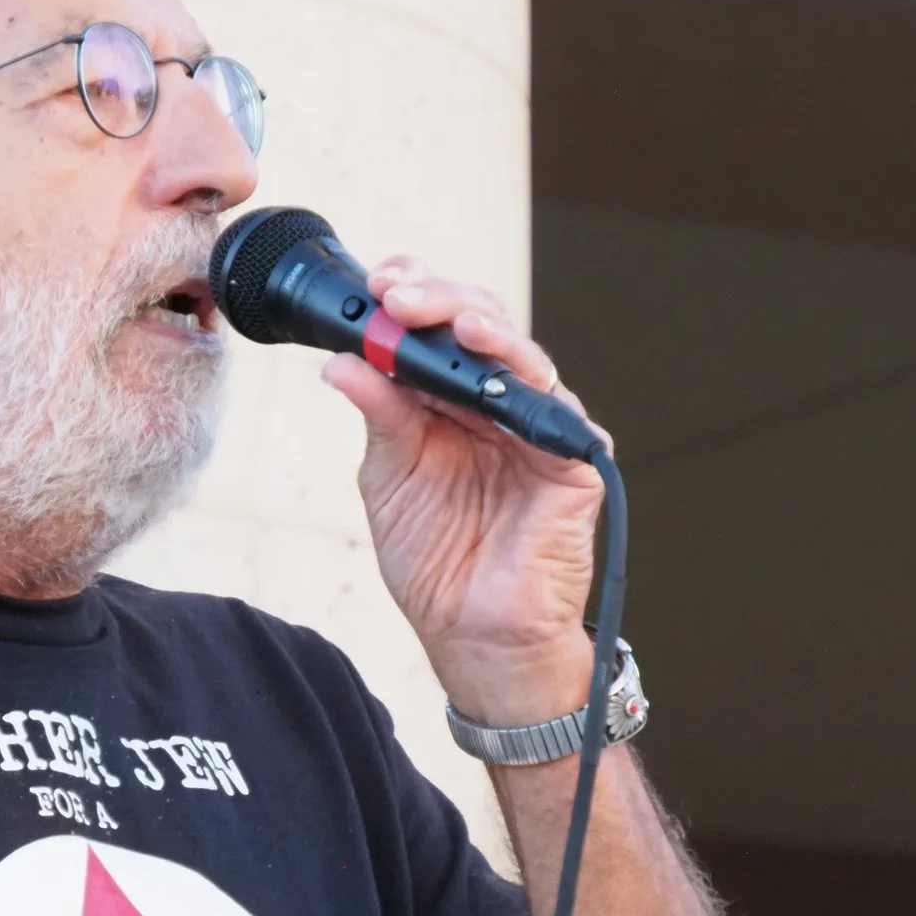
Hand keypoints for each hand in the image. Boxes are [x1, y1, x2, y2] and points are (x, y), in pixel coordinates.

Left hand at [321, 259, 608, 726]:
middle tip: (395, 291)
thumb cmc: (436, 561)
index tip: (376, 280)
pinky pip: (555, 408)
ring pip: (519, 353)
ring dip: (477, 326)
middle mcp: (499, 406)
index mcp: (453, 404)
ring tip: (436, 316)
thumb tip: (342, 360)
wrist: (470, 635)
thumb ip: (379, 416)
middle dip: (438, 299)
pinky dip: (519, 380)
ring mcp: (539, 430)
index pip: (439, 330)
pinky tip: (487, 363)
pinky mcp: (573, 462)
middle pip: (480, 326)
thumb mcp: (388, 479)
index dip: (413, 296)